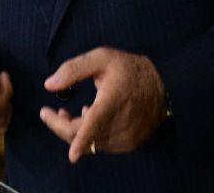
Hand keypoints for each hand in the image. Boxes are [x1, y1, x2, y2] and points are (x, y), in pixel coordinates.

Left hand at [39, 47, 166, 162]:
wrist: (165, 84)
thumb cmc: (129, 69)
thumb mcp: (101, 57)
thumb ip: (73, 69)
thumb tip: (49, 85)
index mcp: (112, 101)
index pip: (93, 126)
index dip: (81, 141)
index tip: (72, 155)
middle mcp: (121, 123)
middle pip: (83, 137)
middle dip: (60, 127)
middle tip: (48, 113)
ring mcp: (127, 137)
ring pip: (91, 144)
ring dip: (73, 132)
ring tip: (66, 113)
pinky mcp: (130, 143)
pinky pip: (102, 145)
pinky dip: (89, 137)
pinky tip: (88, 119)